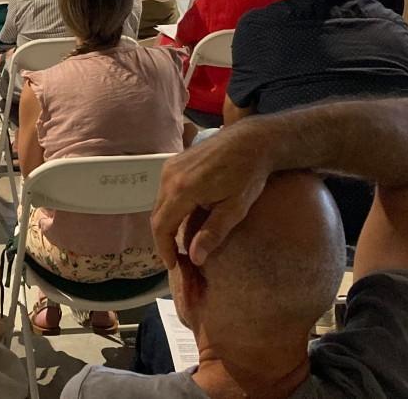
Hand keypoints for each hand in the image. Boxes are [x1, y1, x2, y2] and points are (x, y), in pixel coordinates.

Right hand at [150, 126, 272, 268]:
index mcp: (182, 189)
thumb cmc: (247, 175)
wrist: (250, 140)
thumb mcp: (235, 208)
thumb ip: (213, 233)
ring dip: (167, 224)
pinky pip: (165, 192)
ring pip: (159, 204)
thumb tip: (195, 258)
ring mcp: (170, 167)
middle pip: (157, 216)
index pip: (162, 226)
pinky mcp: (174, 162)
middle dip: (164, 240)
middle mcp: (169, 177)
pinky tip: (184, 218)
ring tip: (181, 242)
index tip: (174, 266)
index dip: (164, 249)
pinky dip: (170, 209)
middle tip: (178, 259)